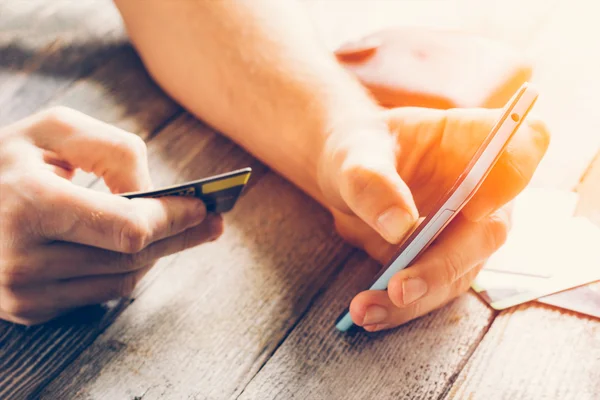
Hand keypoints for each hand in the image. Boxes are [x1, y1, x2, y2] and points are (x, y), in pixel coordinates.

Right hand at [0, 107, 222, 324]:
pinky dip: (125, 268)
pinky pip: (99, 292)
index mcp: (30, 204)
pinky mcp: (27, 308)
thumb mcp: (53, 130)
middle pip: (132, 257)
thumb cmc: (5, 161)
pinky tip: (138, 249)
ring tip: (182, 232)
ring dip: (157, 254)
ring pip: (122, 279)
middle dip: (179, 237)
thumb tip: (152, 194)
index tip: (204, 208)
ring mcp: (23, 291)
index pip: (127, 227)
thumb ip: (111, 150)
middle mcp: (24, 257)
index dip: (172, 218)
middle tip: (212, 223)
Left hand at [318, 106, 548, 330]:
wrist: (345, 174)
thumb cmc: (358, 149)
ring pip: (458, 272)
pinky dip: (403, 306)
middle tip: (399, 289)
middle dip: (443, 266)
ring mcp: (466, 229)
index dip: (513, 175)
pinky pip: (433, 288)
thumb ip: (372, 181)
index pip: (521, 150)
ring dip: (416, 298)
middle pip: (489, 231)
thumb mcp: (352, 154)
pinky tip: (372, 312)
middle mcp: (481, 189)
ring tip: (368, 309)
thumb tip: (399, 228)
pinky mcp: (444, 259)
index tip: (477, 207)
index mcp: (469, 142)